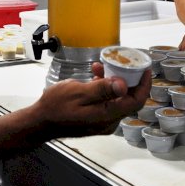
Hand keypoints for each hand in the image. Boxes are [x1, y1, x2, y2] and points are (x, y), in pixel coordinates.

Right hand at [35, 65, 151, 137]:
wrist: (40, 122)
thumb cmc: (55, 106)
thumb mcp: (77, 92)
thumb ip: (101, 89)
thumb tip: (123, 85)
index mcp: (107, 116)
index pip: (135, 101)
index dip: (143, 85)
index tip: (145, 69)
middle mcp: (108, 122)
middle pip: (128, 100)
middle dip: (125, 79)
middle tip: (119, 63)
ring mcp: (102, 122)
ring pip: (117, 100)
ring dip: (112, 83)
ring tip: (99, 67)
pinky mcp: (96, 120)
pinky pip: (107, 103)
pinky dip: (104, 90)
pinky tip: (94, 78)